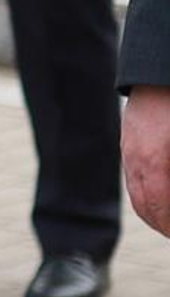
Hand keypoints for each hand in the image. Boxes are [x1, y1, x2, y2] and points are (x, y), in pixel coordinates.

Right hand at [128, 87, 169, 238]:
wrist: (160, 70)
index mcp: (157, 161)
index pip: (162, 207)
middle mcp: (138, 160)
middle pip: (147, 207)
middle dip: (164, 225)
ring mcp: (130, 151)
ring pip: (137, 195)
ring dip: (154, 214)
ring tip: (168, 223)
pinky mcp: (129, 144)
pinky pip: (134, 179)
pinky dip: (147, 196)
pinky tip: (162, 198)